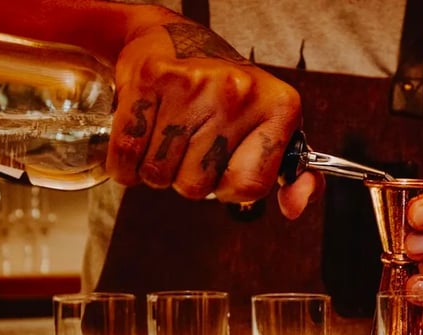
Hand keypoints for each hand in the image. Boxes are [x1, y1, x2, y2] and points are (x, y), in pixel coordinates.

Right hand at [105, 21, 319, 218]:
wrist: (179, 38)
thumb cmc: (230, 95)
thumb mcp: (274, 131)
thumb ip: (297, 178)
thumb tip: (295, 208)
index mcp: (279, 109)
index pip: (250, 185)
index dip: (229, 189)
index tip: (224, 172)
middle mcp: (240, 92)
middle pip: (196, 186)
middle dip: (187, 180)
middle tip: (190, 150)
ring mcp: (194, 83)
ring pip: (158, 173)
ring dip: (155, 171)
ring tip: (167, 142)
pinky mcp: (150, 77)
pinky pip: (126, 152)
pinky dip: (125, 164)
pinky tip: (139, 147)